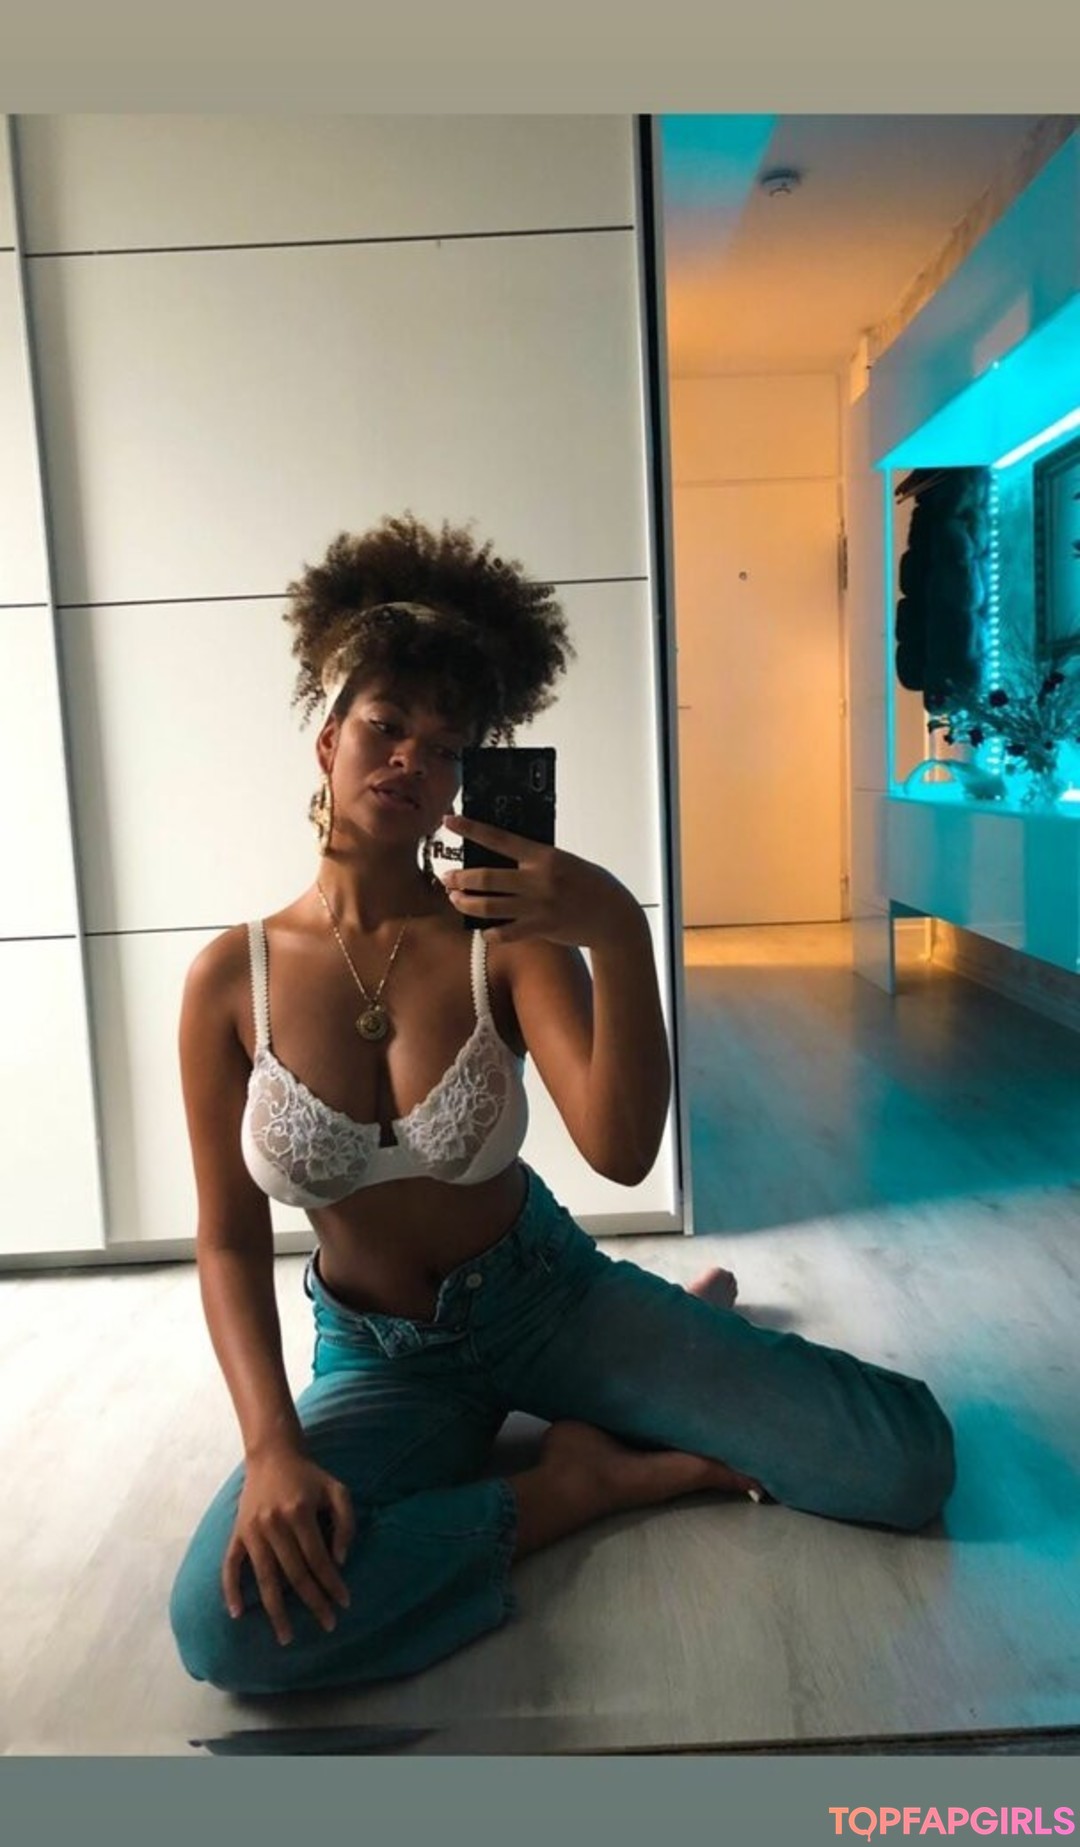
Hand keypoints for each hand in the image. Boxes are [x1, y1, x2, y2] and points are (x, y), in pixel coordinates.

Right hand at [223, 1447, 355, 1645]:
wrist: (273, 1454)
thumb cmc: (309, 1476)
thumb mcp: (337, 1490)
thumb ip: (345, 1523)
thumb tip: (339, 1561)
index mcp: (299, 1513)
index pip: (318, 1559)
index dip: (332, 1583)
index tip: (344, 1603)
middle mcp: (274, 1524)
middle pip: (294, 1575)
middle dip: (312, 1602)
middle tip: (327, 1625)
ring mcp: (252, 1530)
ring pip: (264, 1579)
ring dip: (275, 1611)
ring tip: (286, 1637)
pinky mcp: (237, 1533)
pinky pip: (230, 1566)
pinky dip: (231, 1590)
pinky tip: (237, 1614)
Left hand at [440, 812, 641, 949]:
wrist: (614, 917)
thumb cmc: (590, 884)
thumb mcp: (565, 862)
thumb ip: (537, 861)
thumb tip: (504, 858)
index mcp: (544, 856)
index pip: (500, 839)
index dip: (472, 829)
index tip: (449, 822)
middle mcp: (538, 880)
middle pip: (487, 878)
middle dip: (460, 878)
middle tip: (447, 878)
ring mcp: (538, 906)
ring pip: (489, 906)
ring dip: (466, 903)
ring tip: (456, 899)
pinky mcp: (541, 928)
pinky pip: (505, 933)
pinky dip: (490, 932)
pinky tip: (484, 929)